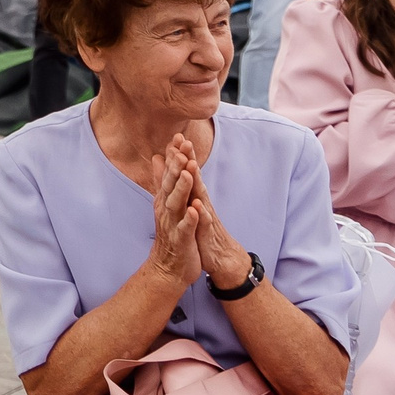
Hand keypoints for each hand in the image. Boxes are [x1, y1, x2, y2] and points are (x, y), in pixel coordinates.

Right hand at [145, 135, 204, 289]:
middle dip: (176, 167)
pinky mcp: (181, 240)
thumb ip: (163, 180)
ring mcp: (173, 224)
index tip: (178, 138)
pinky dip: (189, 219)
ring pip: (177, 204)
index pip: (169, 174)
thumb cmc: (171, 233)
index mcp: (165, 199)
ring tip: (186, 172)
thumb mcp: (166, 203)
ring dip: (181, 188)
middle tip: (181, 149)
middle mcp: (167, 209)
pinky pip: (185, 228)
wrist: (169, 268)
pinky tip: (195, 210)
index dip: (174, 157)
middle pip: (171, 185)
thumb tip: (159, 157)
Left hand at [186, 153, 252, 292]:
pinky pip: (204, 223)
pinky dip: (201, 215)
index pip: (188, 173)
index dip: (182, 156)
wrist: (220, 258)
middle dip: (190, 161)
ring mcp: (206, 217)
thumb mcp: (190, 208)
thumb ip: (184, 190)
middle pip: (196, 179)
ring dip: (196, 182)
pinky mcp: (207, 234)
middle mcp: (202, 203)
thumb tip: (178, 173)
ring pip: (201, 197)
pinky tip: (198, 206)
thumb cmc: (202, 231)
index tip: (175, 137)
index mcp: (195, 197)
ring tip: (192, 166)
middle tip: (185, 141)